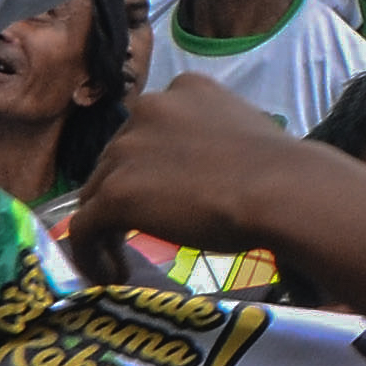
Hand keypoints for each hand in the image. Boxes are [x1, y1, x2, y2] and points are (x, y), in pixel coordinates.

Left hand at [67, 73, 321, 283]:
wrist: (280, 191)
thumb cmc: (280, 171)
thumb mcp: (244, 134)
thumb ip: (214, 140)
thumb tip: (214, 171)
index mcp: (185, 89)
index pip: (150, 127)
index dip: (150, 164)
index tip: (163, 194)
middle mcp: (149, 108)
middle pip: (117, 158)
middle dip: (127, 193)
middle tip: (144, 229)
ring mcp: (127, 150)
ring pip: (96, 192)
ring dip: (108, 226)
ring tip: (123, 260)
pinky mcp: (116, 192)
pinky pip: (85, 228)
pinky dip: (91, 254)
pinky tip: (113, 276)